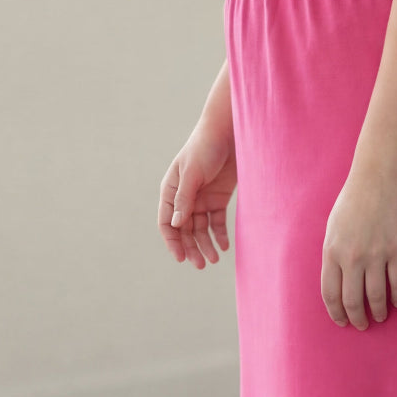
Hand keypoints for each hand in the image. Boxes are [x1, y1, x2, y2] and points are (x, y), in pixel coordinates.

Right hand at [159, 120, 236, 268]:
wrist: (229, 131)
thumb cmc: (205, 147)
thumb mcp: (192, 173)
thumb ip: (184, 198)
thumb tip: (177, 225)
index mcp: (171, 191)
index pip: (167, 222)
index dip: (173, 241)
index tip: (181, 258)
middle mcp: (184, 198)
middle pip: (185, 230)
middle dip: (191, 247)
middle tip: (201, 264)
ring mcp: (201, 198)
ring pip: (201, 228)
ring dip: (205, 244)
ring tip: (213, 259)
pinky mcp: (218, 197)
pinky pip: (216, 221)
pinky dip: (219, 235)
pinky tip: (224, 246)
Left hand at [321, 165, 396, 328]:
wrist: (378, 178)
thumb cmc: (353, 200)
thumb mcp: (332, 228)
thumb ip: (334, 254)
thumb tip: (339, 281)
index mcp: (331, 251)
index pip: (330, 293)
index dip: (336, 312)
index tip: (342, 321)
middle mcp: (351, 257)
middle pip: (352, 300)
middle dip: (357, 318)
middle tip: (362, 325)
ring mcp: (376, 254)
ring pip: (376, 296)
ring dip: (379, 311)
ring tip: (381, 316)